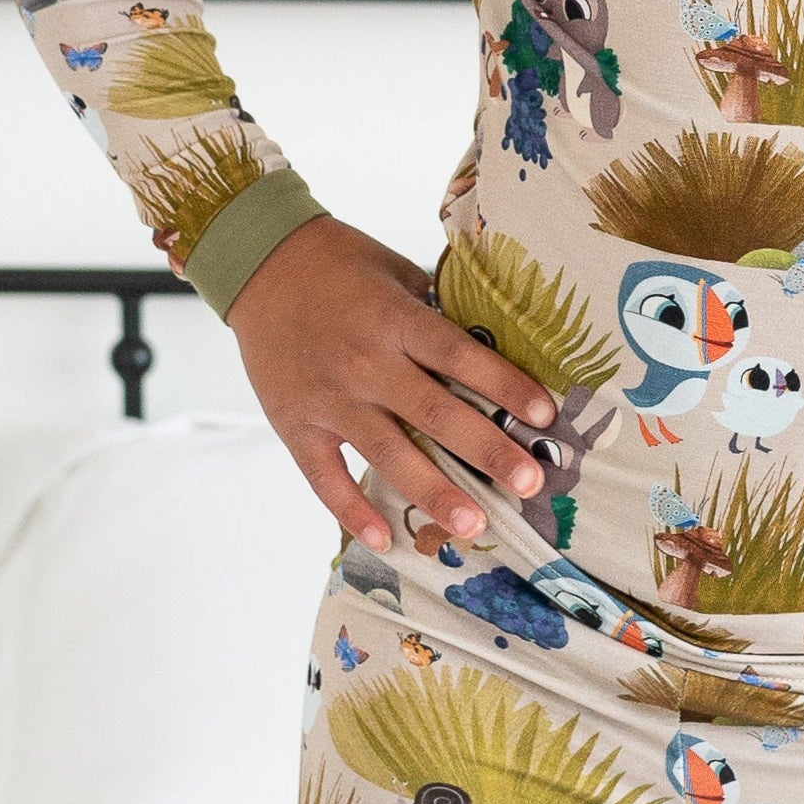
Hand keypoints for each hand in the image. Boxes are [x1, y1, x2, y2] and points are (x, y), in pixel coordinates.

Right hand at [229, 216, 549, 556]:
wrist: (259, 263)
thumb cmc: (342, 265)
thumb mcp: (397, 274)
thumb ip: (438, 316)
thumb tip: (496, 355)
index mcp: (395, 319)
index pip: (459, 356)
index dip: (505, 386)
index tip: (545, 416)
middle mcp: (365, 363)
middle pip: (435, 414)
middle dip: (486, 452)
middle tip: (529, 484)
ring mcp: (328, 399)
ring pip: (388, 455)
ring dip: (433, 492)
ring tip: (474, 525)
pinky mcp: (295, 425)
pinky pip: (325, 478)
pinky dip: (352, 512)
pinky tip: (386, 540)